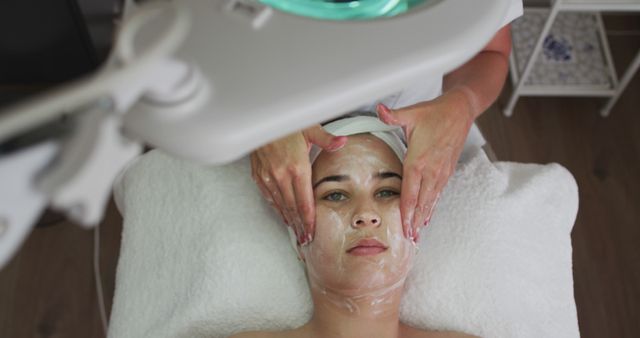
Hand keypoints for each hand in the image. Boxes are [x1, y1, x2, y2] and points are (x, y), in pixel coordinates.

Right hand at [250, 125, 346, 244]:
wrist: (259, 120)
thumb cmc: (284, 123)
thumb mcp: (310, 128)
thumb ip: (327, 139)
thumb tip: (342, 143)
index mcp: (297, 167)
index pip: (305, 202)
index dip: (309, 220)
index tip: (312, 232)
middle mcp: (281, 175)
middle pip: (292, 208)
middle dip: (300, 226)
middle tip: (305, 239)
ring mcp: (268, 176)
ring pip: (280, 204)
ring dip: (289, 220)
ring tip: (296, 232)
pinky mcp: (259, 175)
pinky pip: (269, 196)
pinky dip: (277, 208)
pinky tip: (283, 214)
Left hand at [377, 87, 476, 241]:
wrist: (461, 111)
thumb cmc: (435, 112)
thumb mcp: (412, 113)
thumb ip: (393, 115)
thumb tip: (379, 110)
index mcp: (419, 159)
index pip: (410, 191)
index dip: (406, 211)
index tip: (402, 226)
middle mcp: (432, 170)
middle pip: (421, 201)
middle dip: (414, 222)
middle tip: (409, 239)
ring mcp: (441, 172)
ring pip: (431, 200)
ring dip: (423, 218)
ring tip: (417, 234)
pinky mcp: (447, 170)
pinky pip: (438, 193)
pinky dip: (432, 207)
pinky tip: (428, 216)